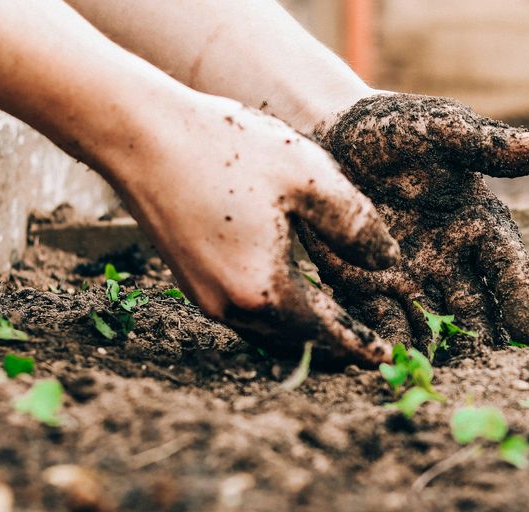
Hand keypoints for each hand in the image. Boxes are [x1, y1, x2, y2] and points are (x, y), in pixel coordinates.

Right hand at [107, 92, 399, 364]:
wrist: (140, 134)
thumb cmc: (226, 148)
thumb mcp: (309, 176)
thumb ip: (356, 224)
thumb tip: (388, 261)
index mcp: (264, 290)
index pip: (326, 332)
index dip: (360, 345)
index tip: (385, 359)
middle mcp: (230, 306)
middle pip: (296, 341)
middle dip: (334, 346)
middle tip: (368, 349)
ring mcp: (204, 296)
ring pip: (267, 331)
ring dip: (304, 333)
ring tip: (337, 328)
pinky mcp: (190, 280)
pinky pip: (245, 312)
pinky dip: (276, 314)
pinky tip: (292, 295)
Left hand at [301, 93, 528, 350]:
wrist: (328, 133)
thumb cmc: (394, 128)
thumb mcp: (442, 129)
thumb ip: (492, 146)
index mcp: (477, 223)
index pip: (506, 266)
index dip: (518, 297)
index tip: (528, 331)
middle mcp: (450, 258)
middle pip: (474, 307)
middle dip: (482, 339)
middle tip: (489, 371)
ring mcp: (410, 277)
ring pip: (432, 323)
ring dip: (439, 350)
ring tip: (443, 378)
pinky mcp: (367, 286)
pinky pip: (382, 320)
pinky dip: (390, 342)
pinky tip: (392, 363)